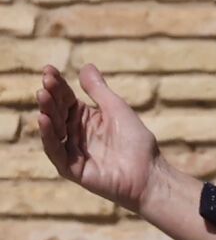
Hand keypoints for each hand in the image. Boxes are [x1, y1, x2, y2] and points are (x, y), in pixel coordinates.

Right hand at [37, 65, 160, 212]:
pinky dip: (49, 135)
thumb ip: (99, 91)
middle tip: (45, 82)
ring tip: (42, 95)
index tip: (49, 70)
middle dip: (50, 97)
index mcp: (84, 118)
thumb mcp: (117, 109)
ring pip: (53, 130)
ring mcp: (71, 151)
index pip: (65, 99)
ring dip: (46, 112)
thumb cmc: (136, 141)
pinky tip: (44, 119)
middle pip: (57, 112)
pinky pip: (56, 151)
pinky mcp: (71, 168)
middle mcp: (74, 133)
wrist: (149, 173)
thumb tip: (85, 66)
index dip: (57, 85)